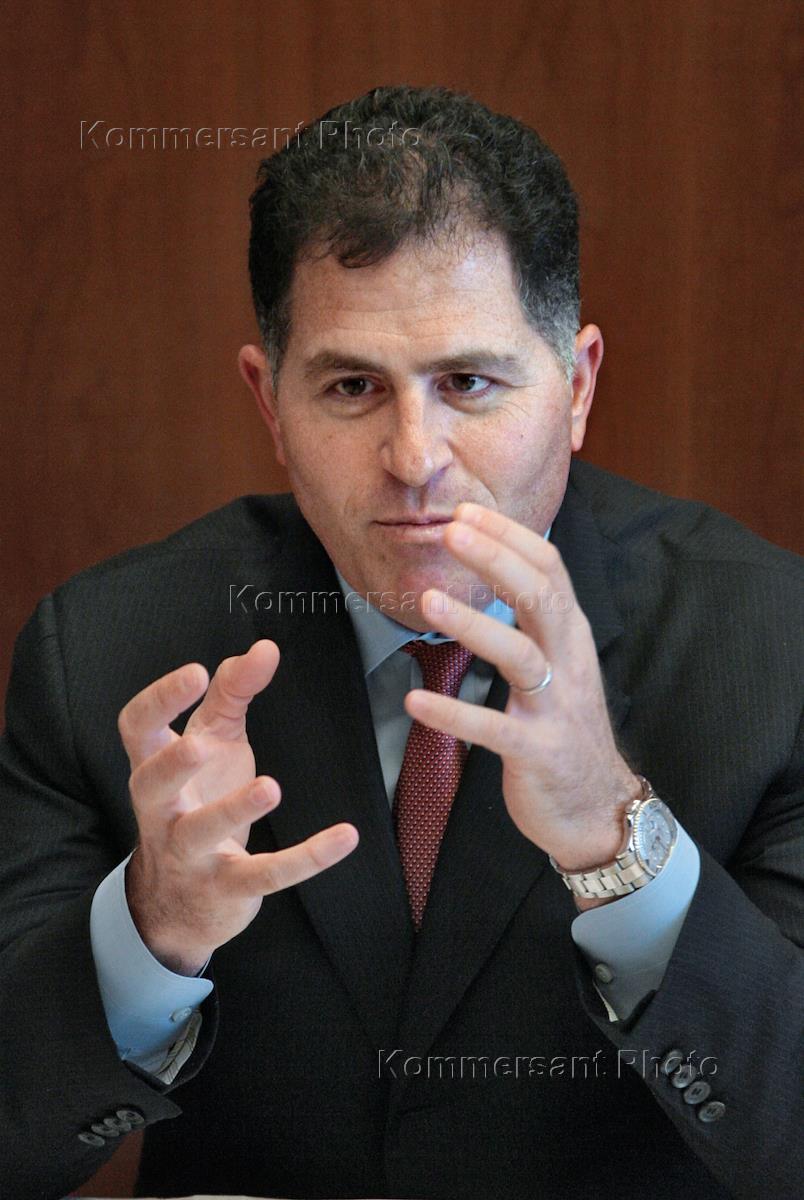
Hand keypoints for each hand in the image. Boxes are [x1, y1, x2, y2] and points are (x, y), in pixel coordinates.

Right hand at [118, 640, 357, 973]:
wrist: (180, 902)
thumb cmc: (197, 800)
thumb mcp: (213, 743)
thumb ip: (233, 693)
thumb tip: (264, 647)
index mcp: (155, 768)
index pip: (137, 729)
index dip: (159, 700)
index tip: (194, 671)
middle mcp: (162, 811)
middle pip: (151, 784)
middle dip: (172, 765)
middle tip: (201, 745)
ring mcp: (190, 854)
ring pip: (201, 834)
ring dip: (233, 811)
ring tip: (271, 787)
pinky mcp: (228, 888)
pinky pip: (265, 874)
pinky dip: (306, 858)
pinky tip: (345, 836)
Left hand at [405, 504, 639, 891]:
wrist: (599, 807)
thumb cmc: (566, 728)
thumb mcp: (560, 663)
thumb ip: (534, 620)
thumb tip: (497, 567)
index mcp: (571, 635)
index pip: (548, 568)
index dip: (509, 538)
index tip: (466, 512)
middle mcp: (569, 662)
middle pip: (539, 597)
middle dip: (496, 560)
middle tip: (450, 531)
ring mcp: (556, 707)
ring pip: (519, 655)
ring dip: (473, 625)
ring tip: (428, 602)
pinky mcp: (539, 751)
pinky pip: (494, 728)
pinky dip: (454, 714)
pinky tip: (415, 700)